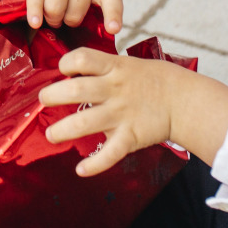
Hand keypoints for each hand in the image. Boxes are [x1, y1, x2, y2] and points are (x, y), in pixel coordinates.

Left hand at [39, 48, 227, 174]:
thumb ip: (100, 70)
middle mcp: (114, 90)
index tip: (61, 70)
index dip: (66, 63)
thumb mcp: (126, 64)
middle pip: (75, 90)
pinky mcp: (130, 136)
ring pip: (84, 123)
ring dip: (62, 130)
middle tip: (44, 100)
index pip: (82, 58)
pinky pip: (109, 153)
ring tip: (51, 135)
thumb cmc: (152, 80)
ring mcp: (121, 114)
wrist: (184, 100)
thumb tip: (70, 74)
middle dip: (52, 96)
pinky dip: (94, 164)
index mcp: (113, 68)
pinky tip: (81, 169)